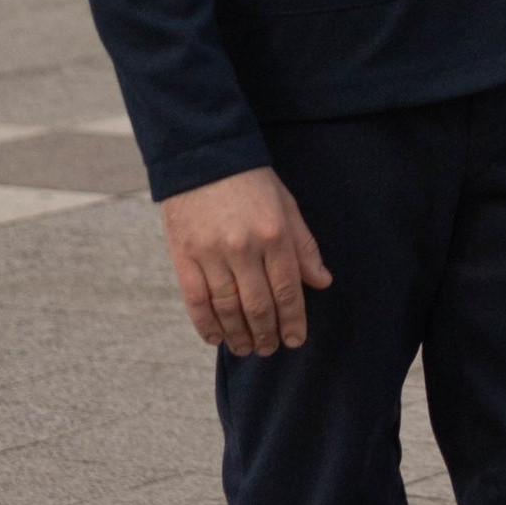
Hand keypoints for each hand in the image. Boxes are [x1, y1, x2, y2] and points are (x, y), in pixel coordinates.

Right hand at [157, 167, 331, 354]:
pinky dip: (206, 325)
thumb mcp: (286, 204)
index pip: (287, 290)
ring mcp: (211, 253)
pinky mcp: (183, 256)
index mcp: (274, 233)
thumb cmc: (250, 180)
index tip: (295, 340)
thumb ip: (303, 245)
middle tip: (270, 349)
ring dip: (239, 335)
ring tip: (247, 348)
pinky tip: (216, 337)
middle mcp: (244, 247)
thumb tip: (322, 282)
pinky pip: (196, 301)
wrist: (201, 155)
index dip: (293, 320)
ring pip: (228, 309)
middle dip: (267, 333)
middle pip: (259, 305)